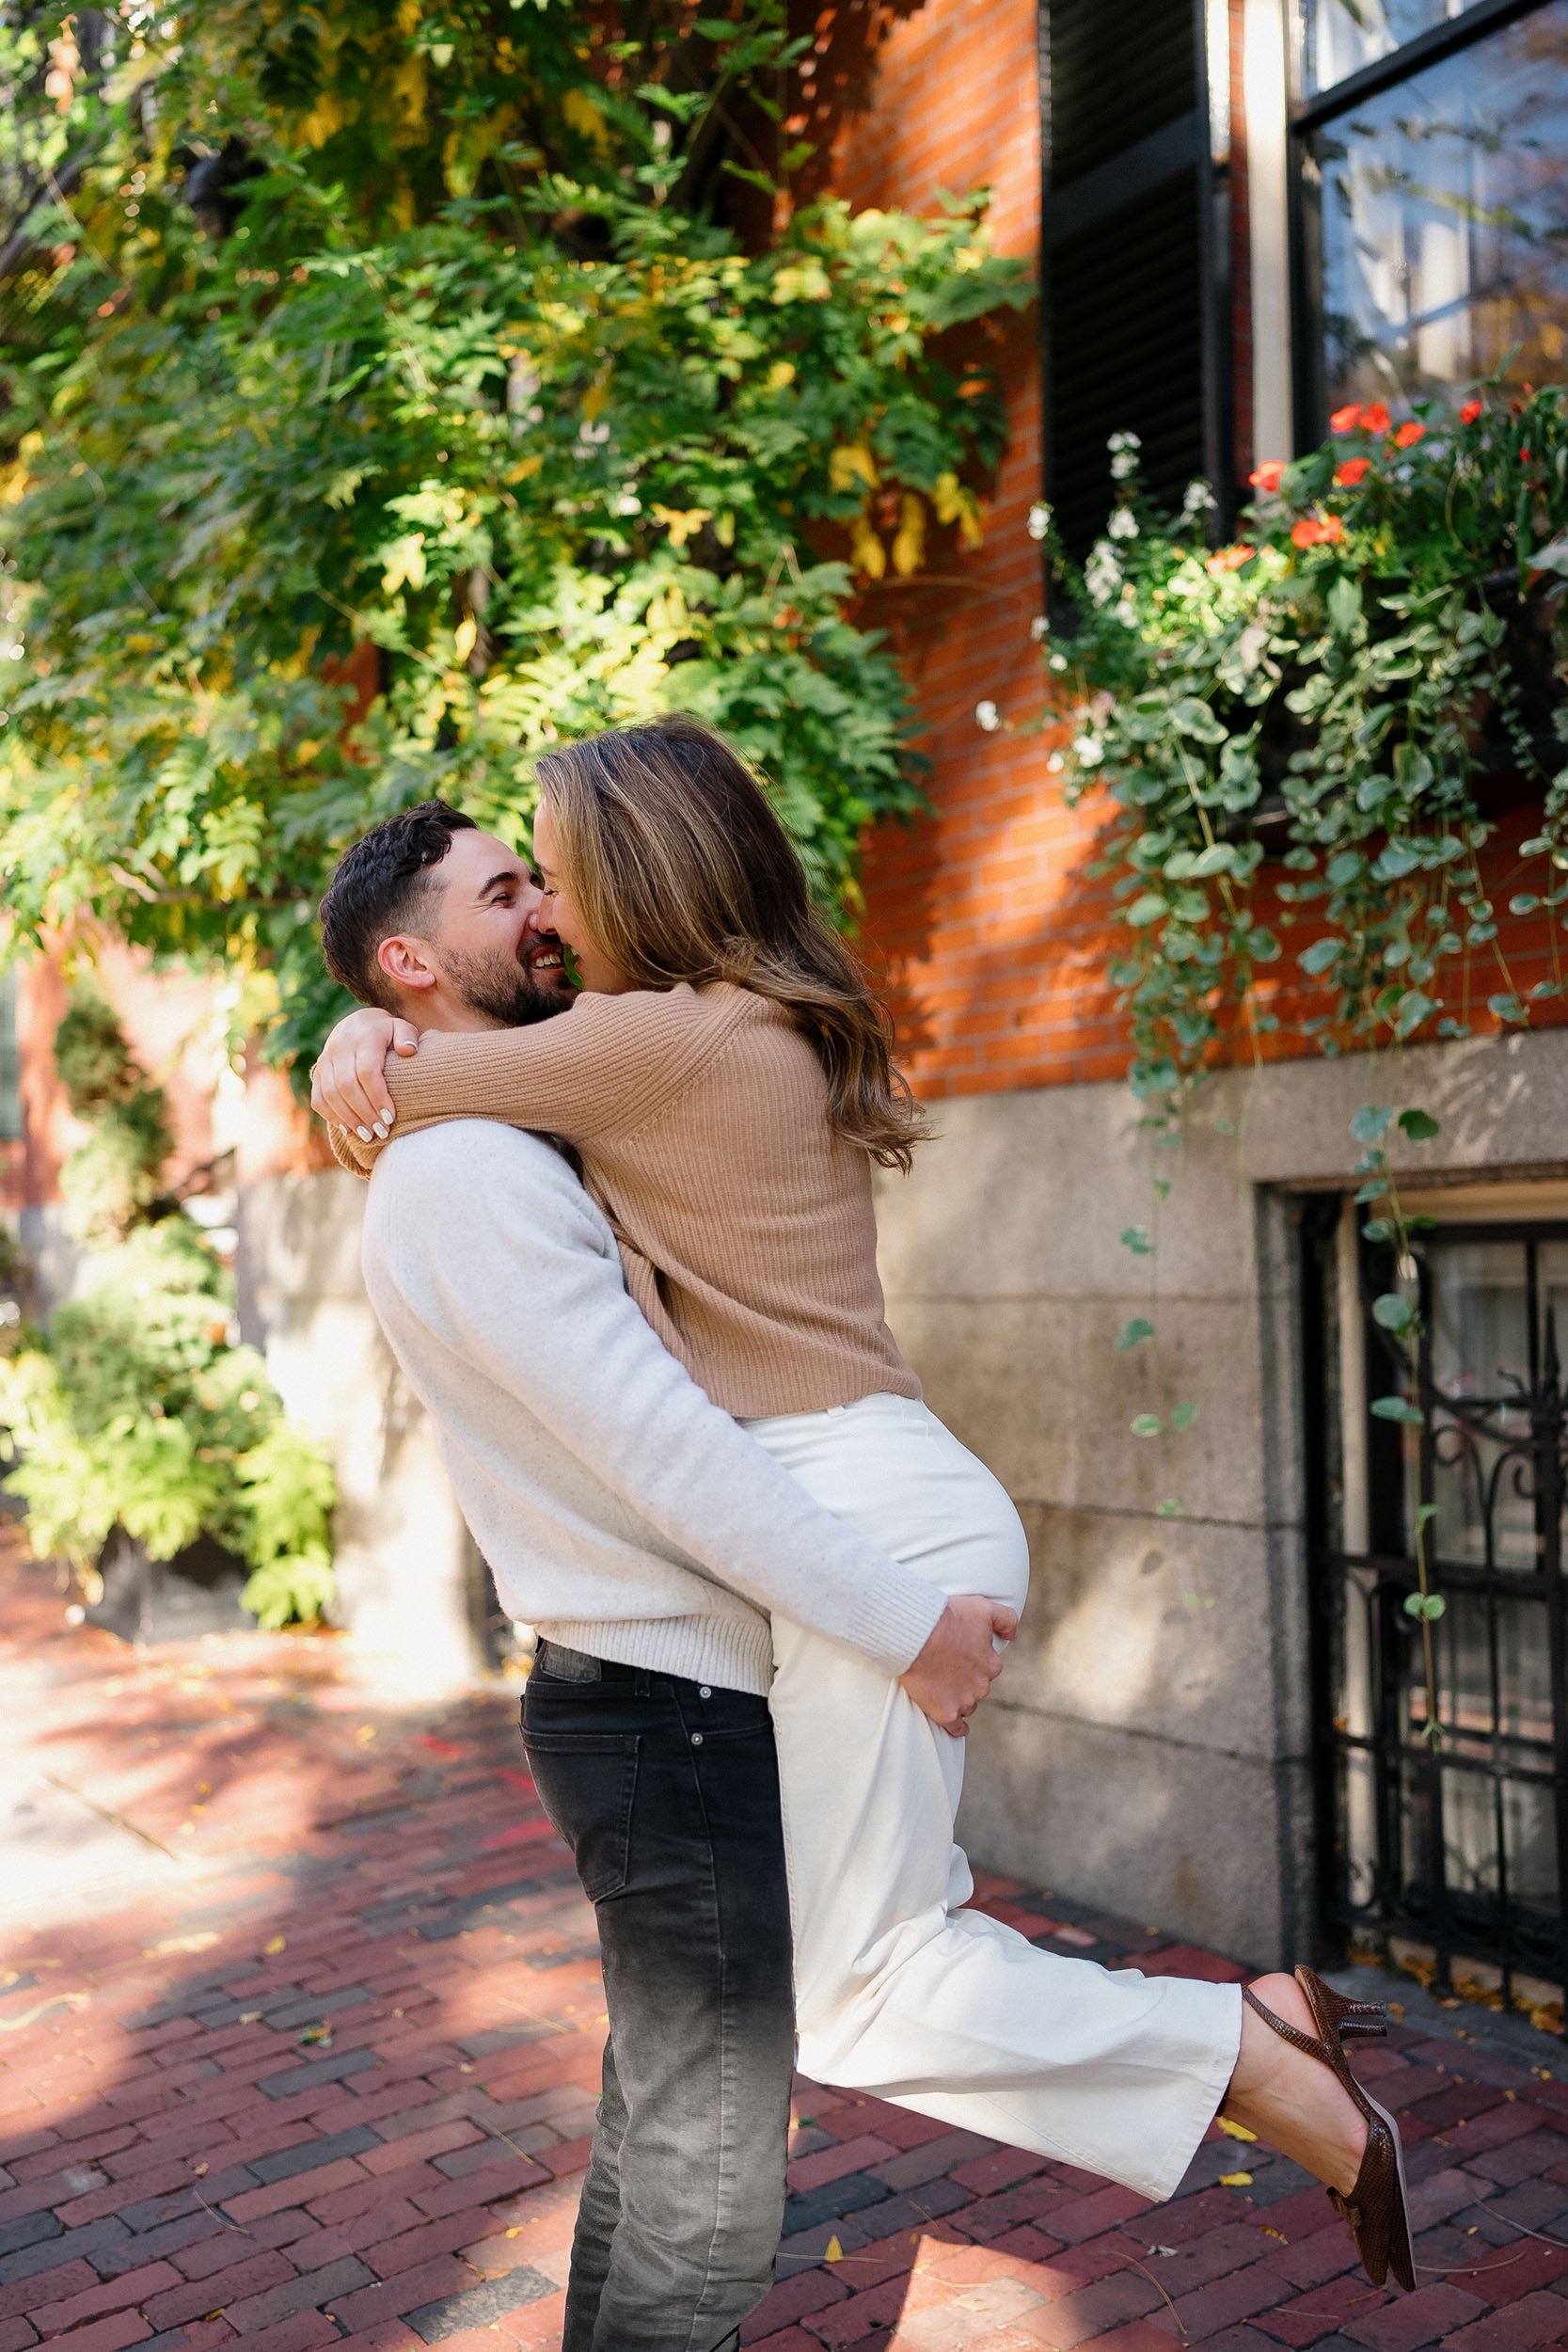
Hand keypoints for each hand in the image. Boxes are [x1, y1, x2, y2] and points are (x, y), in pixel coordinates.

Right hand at [310, 1006, 418, 1136]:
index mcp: (363, 1037)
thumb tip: (408, 1051)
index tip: (390, 1117)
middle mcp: (340, 1047)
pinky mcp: (317, 1071)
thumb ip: (407, 1036)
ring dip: (348, 1118)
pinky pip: (318, 1097)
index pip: (367, 1071)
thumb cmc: (387, 1033)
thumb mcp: (400, 1028)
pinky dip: (331, 1116)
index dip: (378, 1097)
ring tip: (367, 1136)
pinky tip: (348, 1129)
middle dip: (364, 1113)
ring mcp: (325, 1059)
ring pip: (330, 1094)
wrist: (357, 1023)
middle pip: (347, 1086)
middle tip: (381, 1132)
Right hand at [899, 1594, 1017, 1736]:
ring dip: (959, 1698)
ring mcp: (964, 1701)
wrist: (916, 1634)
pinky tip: (956, 1724)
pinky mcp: (945, 1713)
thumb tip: (1013, 1635)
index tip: (959, 1651)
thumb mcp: (984, 1607)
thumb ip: (1007, 1619)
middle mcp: (982, 1686)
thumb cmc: (947, 1617)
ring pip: (967, 1704)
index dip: (974, 1658)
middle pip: (977, 1686)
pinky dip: (957, 1727)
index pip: (988, 1666)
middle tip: (946, 1665)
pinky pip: (956, 1727)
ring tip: (941, 1685)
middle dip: (966, 1679)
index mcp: (991, 1663)